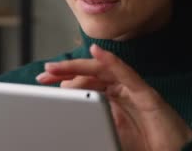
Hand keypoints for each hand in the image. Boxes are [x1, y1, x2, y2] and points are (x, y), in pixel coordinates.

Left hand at [36, 44, 191, 150]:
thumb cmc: (147, 149)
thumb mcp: (110, 136)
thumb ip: (92, 126)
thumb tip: (68, 126)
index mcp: (113, 101)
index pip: (85, 84)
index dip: (64, 81)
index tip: (44, 83)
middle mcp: (123, 92)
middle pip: (90, 74)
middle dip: (66, 71)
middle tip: (44, 74)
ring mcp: (135, 90)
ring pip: (104, 70)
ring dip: (79, 65)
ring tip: (58, 66)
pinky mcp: (147, 94)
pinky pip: (127, 73)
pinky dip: (111, 60)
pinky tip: (96, 51)